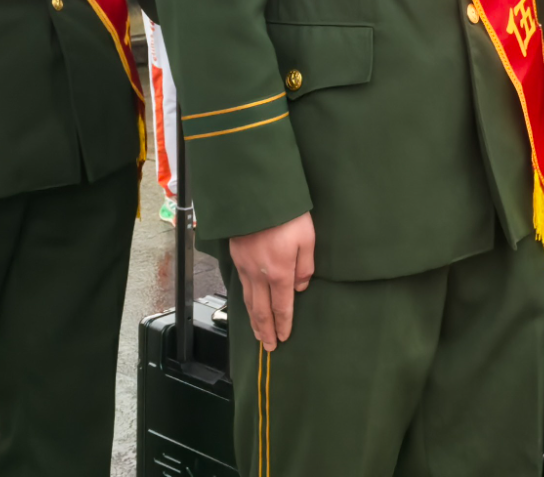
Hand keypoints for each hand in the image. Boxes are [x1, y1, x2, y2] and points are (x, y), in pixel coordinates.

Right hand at [228, 212, 315, 350]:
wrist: (257, 196)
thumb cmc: (287, 215)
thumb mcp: (307, 238)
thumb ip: (305, 266)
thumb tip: (300, 289)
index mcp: (279, 273)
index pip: (281, 307)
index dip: (283, 324)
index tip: (283, 339)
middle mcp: (259, 275)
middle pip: (261, 310)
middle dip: (266, 331)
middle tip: (268, 347)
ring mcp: (245, 267)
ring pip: (249, 301)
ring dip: (254, 320)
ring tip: (258, 334)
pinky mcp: (237, 258)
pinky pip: (242, 287)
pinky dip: (245, 303)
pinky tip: (249, 306)